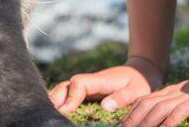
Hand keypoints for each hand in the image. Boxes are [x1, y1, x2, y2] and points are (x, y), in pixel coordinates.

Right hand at [48, 57, 162, 114]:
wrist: (140, 73)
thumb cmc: (139, 82)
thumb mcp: (137, 90)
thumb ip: (122, 97)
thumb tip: (105, 106)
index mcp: (100, 80)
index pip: (79, 83)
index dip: (71, 95)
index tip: (66, 110)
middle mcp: (89, 82)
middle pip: (65, 86)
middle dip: (55, 98)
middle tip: (48, 115)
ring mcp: (86, 88)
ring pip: (64, 91)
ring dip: (55, 101)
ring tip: (48, 115)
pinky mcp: (85, 94)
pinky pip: (68, 96)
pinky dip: (60, 103)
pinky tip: (56, 114)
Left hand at [120, 65, 188, 126]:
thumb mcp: (185, 98)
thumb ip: (171, 107)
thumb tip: (158, 120)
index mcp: (169, 92)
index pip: (143, 101)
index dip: (129, 113)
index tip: (121, 125)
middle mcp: (173, 93)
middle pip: (146, 104)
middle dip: (132, 119)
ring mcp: (185, 96)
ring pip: (159, 109)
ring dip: (146, 123)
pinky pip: (180, 111)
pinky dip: (169, 121)